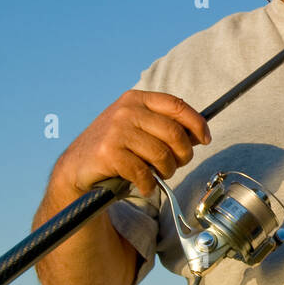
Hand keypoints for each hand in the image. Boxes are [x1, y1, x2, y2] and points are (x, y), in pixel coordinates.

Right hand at [53, 90, 210, 198]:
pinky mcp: (108, 152)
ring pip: (161, 154)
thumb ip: (165, 126)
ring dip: (166, 171)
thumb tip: (200, 134)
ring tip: (159, 175)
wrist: (78, 166)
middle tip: (177, 165)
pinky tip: (144, 185)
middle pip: (174, 133)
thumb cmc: (116, 148)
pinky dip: (149, 184)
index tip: (205, 139)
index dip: (196, 123)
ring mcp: (116, 130)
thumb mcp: (138, 127)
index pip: (176, 105)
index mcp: (136, 99)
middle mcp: (126, 110)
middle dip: (183, 154)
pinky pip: (143, 172)